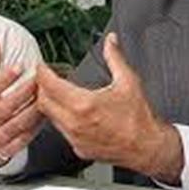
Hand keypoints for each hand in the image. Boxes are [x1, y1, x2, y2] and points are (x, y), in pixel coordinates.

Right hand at [0, 37, 41, 164]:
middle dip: (24, 93)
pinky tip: (45, 117)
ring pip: (16, 124)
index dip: (5, 78)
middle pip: (5, 107)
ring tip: (47, 98)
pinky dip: (35, 128)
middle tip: (41, 81)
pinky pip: (22, 139)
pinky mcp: (4, 149)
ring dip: (33, 110)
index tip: (20, 66)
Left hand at [37, 32, 183, 184]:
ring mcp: (75, 138)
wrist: (146, 145)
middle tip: (49, 77)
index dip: (43, 73)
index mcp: (84, 104)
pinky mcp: (78, 148)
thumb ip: (115, 58)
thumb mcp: (128, 80)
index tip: (42, 66)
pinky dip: (62, 119)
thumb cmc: (139, 117)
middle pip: (43, 103)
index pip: (50, 86)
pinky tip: (74, 112)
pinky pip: (62, 131)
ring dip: (51, 104)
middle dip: (42, 88)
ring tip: (61, 93)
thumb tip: (110, 41)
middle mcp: (75, 123)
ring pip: (50, 118)